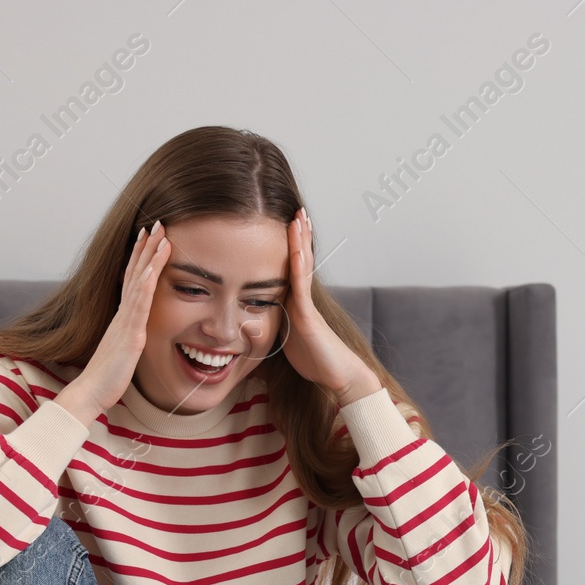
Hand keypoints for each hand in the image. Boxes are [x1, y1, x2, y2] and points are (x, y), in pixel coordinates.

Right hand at [56, 221, 169, 423]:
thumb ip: (128, 335)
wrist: (90, 392)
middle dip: (147, 247)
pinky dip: (146, 286)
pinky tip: (153, 269)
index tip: (149, 235)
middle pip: (136, 273)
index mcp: (122, 317)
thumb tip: (134, 329)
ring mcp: (126, 323)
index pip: (133, 279)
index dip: (141, 256)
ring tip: (160, 236)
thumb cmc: (106, 376)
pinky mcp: (130, 336)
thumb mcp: (121, 349)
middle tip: (158, 223)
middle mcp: (123, 314)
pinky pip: (139, 307)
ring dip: (150, 258)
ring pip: (139, 283)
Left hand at [282, 208, 381, 405]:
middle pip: (300, 260)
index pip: (291, 267)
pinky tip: (297, 249)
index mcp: (296, 303)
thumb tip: (245, 322)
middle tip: (297, 209)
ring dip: (301, 241)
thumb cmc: (314, 360)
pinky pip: (302, 288)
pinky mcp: (309, 317)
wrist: (338, 376)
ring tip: (300, 217)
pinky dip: (299, 267)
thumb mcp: (284, 340)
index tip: (286, 223)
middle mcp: (303, 299)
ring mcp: (307, 305)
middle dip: (298, 235)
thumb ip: (268, 327)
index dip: (291, 245)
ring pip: (303, 267)